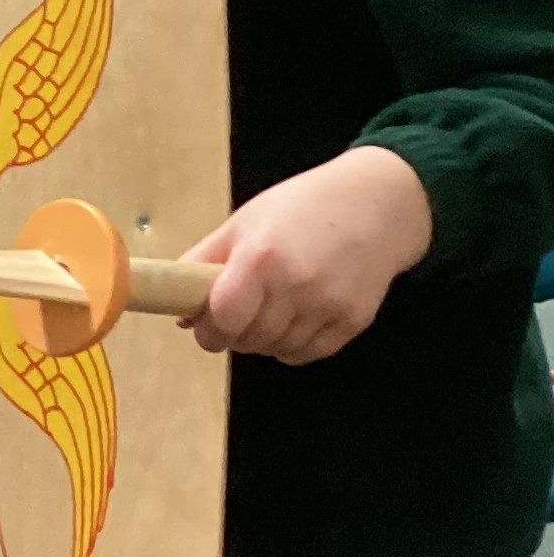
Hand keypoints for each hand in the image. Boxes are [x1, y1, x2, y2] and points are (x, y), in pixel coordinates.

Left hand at [177, 145, 430, 363]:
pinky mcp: (354, 320)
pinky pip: (309, 353)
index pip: (223, 318)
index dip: (209, 330)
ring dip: (263, 340)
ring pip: (276, 349)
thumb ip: (203, 263)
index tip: (206, 326)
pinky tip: (294, 320)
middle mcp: (296, 285)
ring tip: (269, 310)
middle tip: (236, 316)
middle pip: (248, 339)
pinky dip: (293, 345)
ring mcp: (328, 306)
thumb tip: (179, 310)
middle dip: (233, 335)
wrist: (378, 203)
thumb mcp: (243, 223)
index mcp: (261, 258)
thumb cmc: (303, 207)